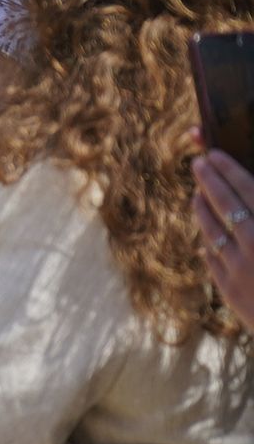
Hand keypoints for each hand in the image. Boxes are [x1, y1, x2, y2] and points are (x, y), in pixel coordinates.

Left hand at [194, 149, 253, 326]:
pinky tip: (204, 235)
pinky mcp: (228, 289)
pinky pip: (212, 258)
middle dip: (209, 180)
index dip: (229, 170)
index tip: (212, 154)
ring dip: (201, 209)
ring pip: (211, 231)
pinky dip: (208, 242)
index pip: (249, 190)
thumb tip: (253, 195)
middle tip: (196, 163)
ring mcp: (238, 267)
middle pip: (225, 205)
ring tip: (195, 194)